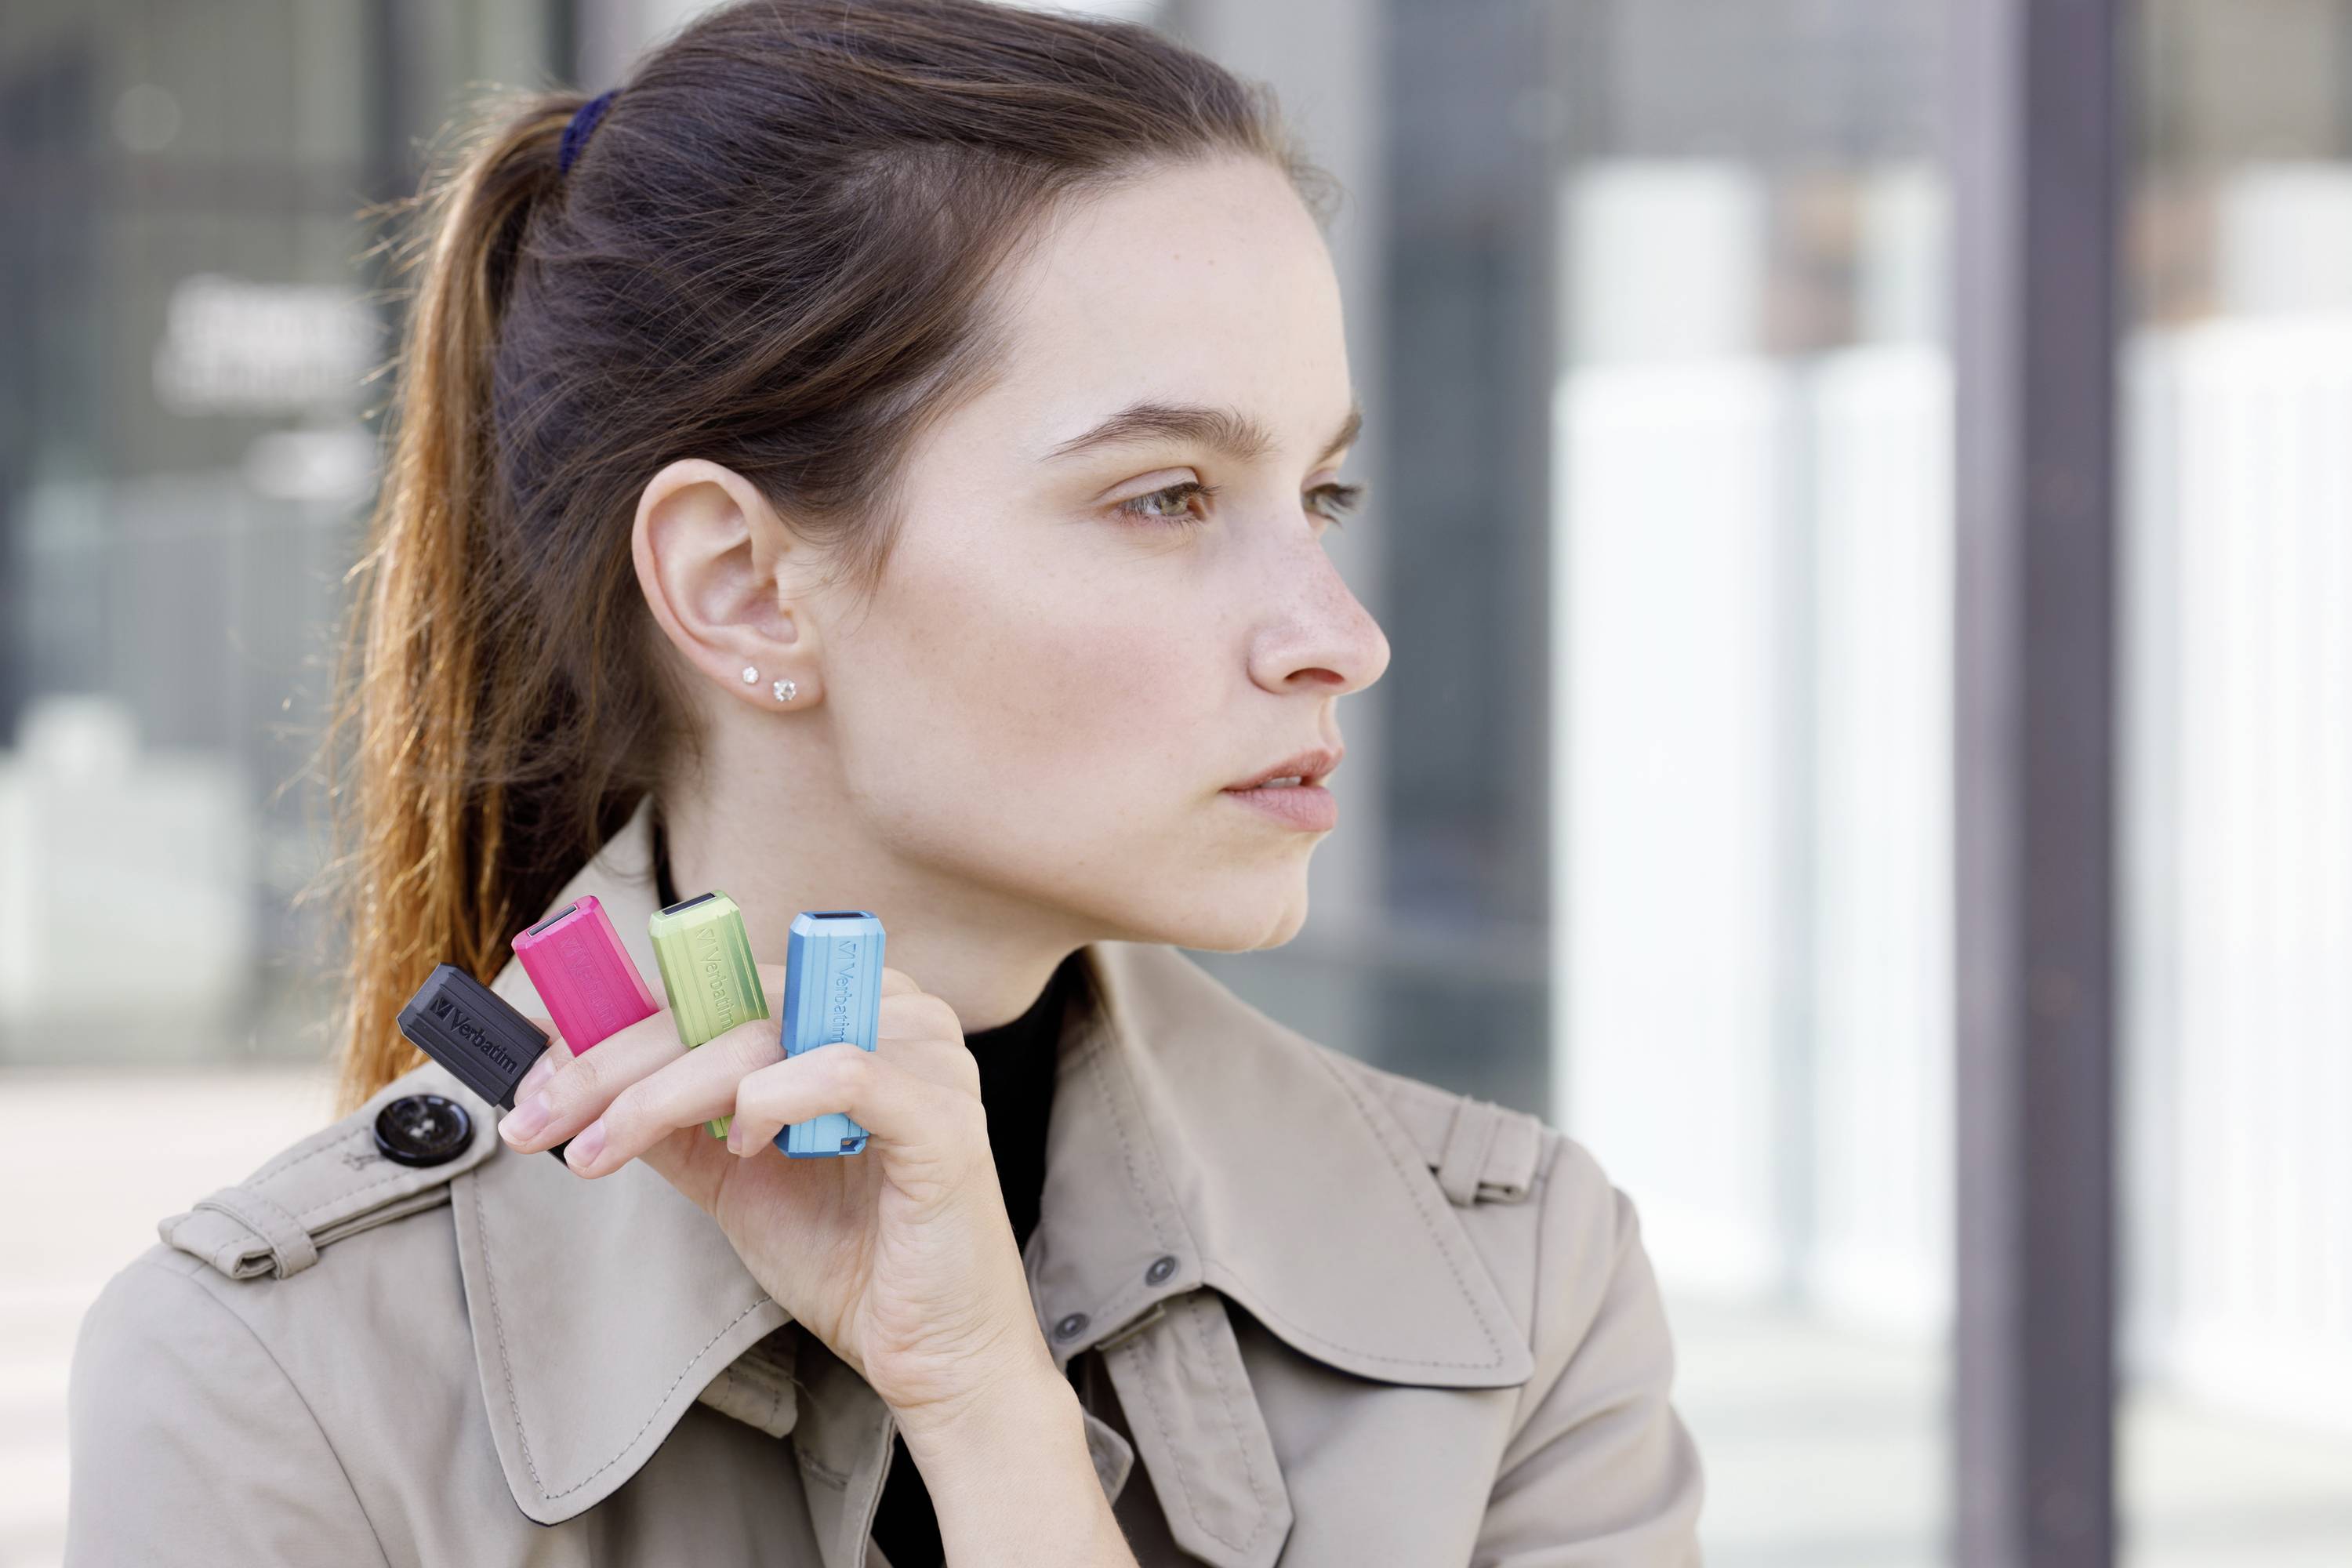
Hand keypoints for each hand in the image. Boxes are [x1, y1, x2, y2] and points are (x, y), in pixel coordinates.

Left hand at [493, 965, 1053, 1435]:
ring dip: (660, 1093)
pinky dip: (771, 1101)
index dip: (614, 1020)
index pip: (713, 984)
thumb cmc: (850, 1254)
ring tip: (600, 1149)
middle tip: (539, 1117)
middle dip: (613, 1064)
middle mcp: (893, 1009)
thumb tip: (569, 1080)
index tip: (534, 1070)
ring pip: (763, 1036)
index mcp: (845, 1004)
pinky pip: (843, 1072)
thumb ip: (670, 1120)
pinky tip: (740, 1147)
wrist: (930, 1350)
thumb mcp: (731, 1176)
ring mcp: (926, 1055)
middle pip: (726, 1003)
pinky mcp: (944, 1115)